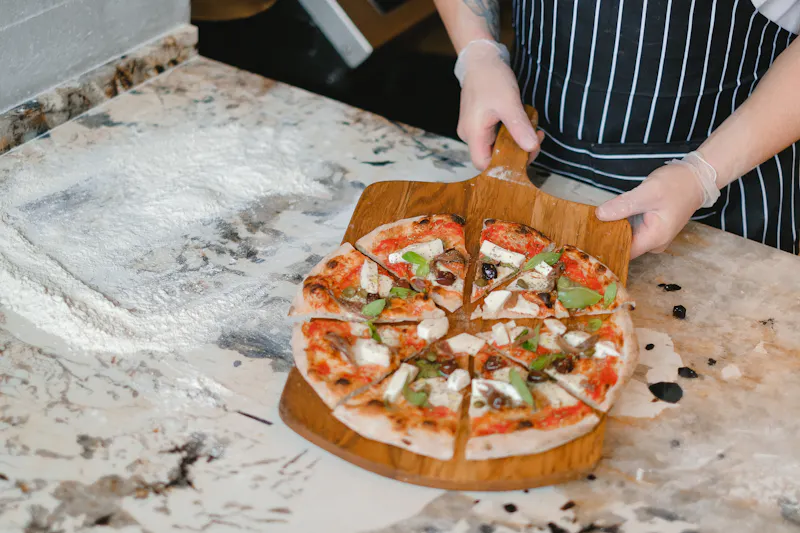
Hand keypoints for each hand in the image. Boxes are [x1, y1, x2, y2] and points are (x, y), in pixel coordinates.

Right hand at [457, 41, 542, 169]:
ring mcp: (474, 130)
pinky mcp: (480, 124)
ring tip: (532, 129)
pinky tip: (522, 123)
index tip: (526, 153)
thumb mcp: (509, 103)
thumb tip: (531, 148)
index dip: (504, 165)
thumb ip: (519, 127)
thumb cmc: (491, 78)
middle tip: (536, 139)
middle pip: (492, 157)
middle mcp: (470, 135)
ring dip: (516, 141)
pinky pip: (496, 136)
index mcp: (473, 134)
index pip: (484, 165)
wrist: (480, 59)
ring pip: (496, 147)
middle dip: (517, 152)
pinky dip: (511, 133)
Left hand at [595, 164, 705, 258]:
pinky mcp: (651, 230)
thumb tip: (600, 214)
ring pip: (626, 239)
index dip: (605, 247)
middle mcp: (654, 243)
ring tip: (593, 222)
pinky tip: (608, 218)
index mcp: (654, 238)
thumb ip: (624, 205)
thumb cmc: (677, 184)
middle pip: (623, 247)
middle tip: (586, 227)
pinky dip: (620, 225)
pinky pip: (631, 231)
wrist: (696, 178)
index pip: (623, 253)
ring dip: (612, 231)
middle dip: (606, 238)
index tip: (588, 238)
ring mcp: (653, 238)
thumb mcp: (648, 192)